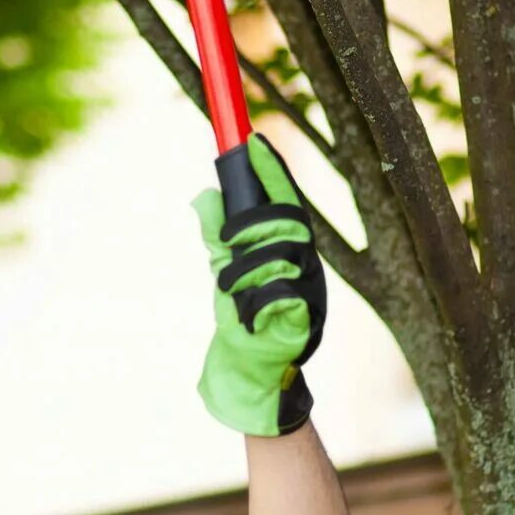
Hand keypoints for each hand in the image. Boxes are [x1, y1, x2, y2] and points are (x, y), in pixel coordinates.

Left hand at [192, 131, 326, 436]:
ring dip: (242, 273)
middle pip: (287, 222)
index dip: (271, 170)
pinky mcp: (306, 318)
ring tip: (228, 293)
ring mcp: (311, 290)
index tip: (251, 140)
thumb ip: (218, 237)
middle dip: (249, 228)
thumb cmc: (242, 319)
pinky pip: (280, 294)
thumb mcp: (226, 272)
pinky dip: (254, 303)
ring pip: (279, 256)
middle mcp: (306, 264)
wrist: (252, 374)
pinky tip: (246, 317)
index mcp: (289, 249)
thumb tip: (204, 197)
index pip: (285, 200)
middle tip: (224, 242)